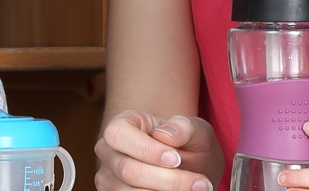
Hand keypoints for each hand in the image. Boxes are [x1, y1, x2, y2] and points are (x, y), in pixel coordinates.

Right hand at [95, 111, 221, 190]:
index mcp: (123, 125)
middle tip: (199, 183)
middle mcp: (109, 152)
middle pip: (128, 170)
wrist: (191, 168)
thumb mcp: (197, 130)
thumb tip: (165, 134)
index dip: (147, 149)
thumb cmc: (189, 144)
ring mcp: (108, 178)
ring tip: (196, 189)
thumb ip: (185, 127)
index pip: (119, 134)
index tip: (177, 159)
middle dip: (167, 179)